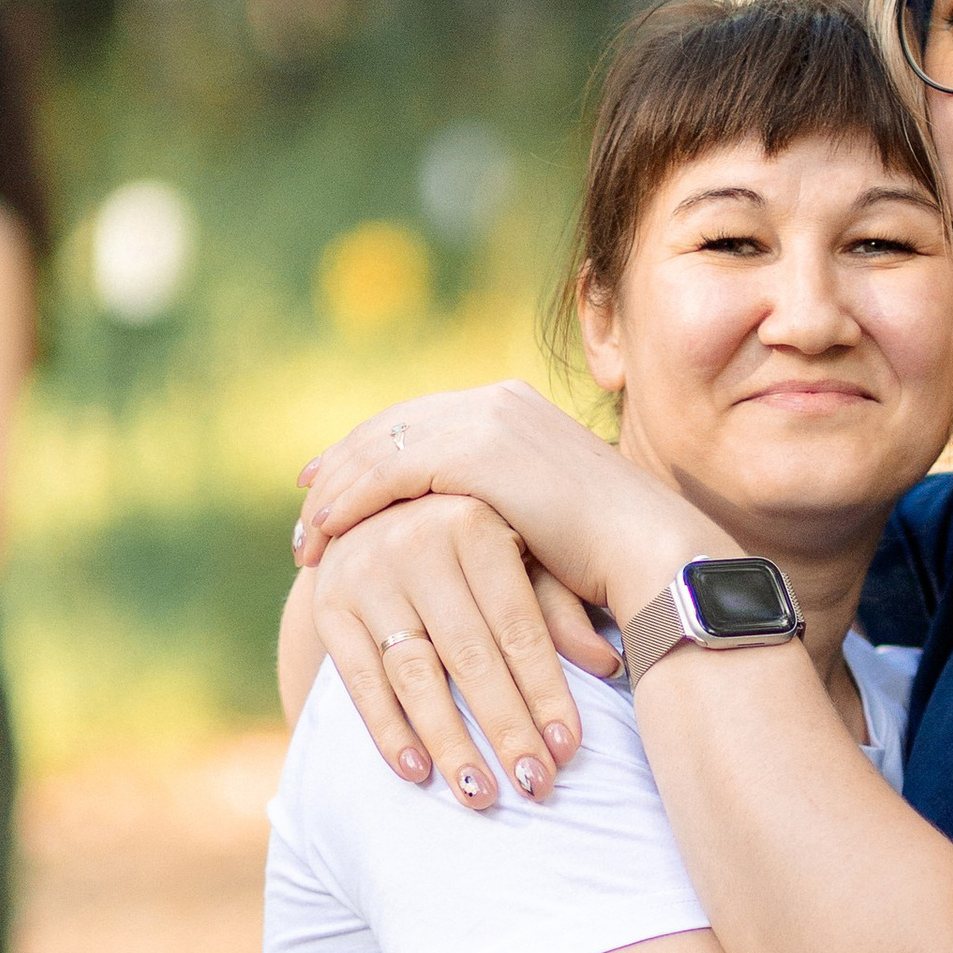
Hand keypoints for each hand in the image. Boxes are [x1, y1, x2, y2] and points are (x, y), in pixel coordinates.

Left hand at [293, 380, 704, 609]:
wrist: (648, 550)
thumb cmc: (611, 553)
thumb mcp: (548, 511)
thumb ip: (504, 499)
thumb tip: (473, 525)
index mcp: (515, 405)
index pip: (422, 421)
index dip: (371, 449)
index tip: (334, 481)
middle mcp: (496, 399)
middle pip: (392, 426)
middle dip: (342, 465)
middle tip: (304, 502)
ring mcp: (486, 419)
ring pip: (381, 447)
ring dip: (335, 491)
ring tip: (305, 535)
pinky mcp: (475, 452)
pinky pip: (389, 472)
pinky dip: (350, 501)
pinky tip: (325, 530)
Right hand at [307, 497, 621, 806]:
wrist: (372, 511)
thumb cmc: (468, 544)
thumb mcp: (520, 556)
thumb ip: (558, 608)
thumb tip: (608, 664)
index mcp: (473, 525)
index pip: (517, 626)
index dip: (545, 691)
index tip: (567, 750)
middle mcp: (415, 542)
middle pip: (470, 656)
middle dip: (506, 729)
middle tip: (535, 786)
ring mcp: (366, 575)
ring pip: (416, 675)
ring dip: (450, 743)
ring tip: (482, 794)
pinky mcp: (328, 607)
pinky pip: (361, 681)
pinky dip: (389, 731)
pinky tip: (418, 773)